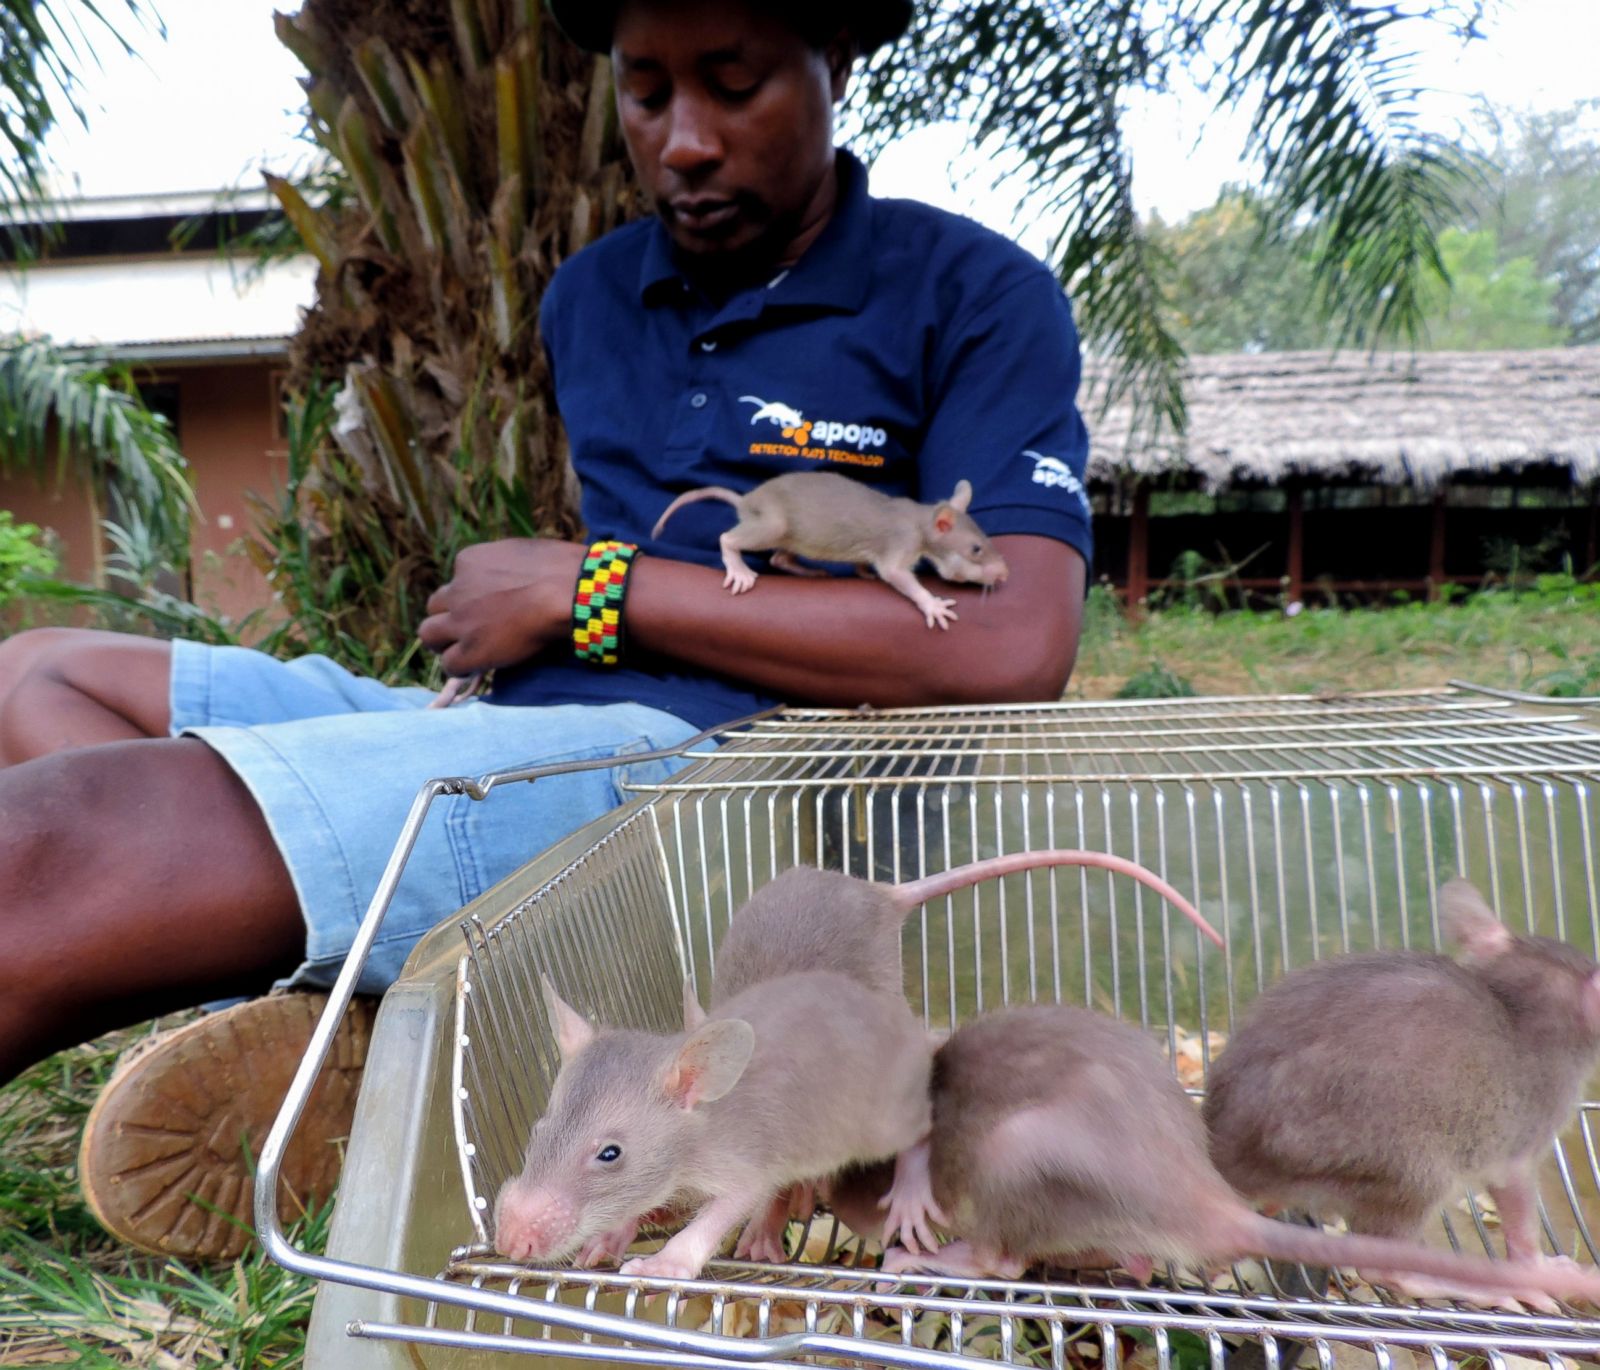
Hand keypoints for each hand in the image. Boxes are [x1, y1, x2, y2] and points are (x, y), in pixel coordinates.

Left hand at [418, 538, 585, 677]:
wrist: (568, 591)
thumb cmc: (561, 567)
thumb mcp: (520, 552)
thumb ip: (502, 565)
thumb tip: (509, 575)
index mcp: (468, 561)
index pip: (456, 581)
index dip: (469, 597)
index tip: (487, 606)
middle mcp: (458, 589)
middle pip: (434, 607)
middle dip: (448, 617)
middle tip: (468, 629)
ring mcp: (461, 621)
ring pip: (429, 634)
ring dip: (444, 642)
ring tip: (464, 650)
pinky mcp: (471, 649)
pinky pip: (450, 664)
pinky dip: (461, 666)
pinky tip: (477, 666)